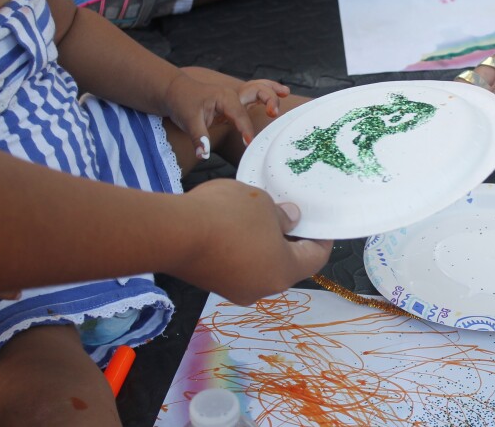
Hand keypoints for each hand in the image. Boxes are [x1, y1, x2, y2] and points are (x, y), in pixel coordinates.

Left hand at [162, 73, 285, 158]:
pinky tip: (282, 95)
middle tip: (274, 114)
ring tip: (287, 93)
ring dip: (273, 91)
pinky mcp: (237, 101)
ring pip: (259, 89)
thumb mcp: (187, 120)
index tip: (249, 142)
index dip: (245, 129)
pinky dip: (269, 94)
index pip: (239, 114)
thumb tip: (203, 154)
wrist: (175, 91)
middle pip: (256, 92)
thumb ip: (198, 138)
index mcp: (224, 97)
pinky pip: (257, 95)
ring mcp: (237, 96)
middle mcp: (233, 94)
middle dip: (268, 100)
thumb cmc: (182, 103)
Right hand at [170, 179, 332, 304]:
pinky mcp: (211, 283)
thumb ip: (282, 216)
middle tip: (289, 215)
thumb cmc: (228, 216)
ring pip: (260, 266)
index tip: (321, 223)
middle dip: (290, 241)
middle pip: (287, 265)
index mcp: (283, 272)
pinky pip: (237, 266)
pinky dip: (242, 250)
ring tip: (260, 217)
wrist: (173, 232)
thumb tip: (291, 220)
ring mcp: (234, 290)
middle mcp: (261, 289)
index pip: (315, 259)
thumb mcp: (263, 204)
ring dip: (264, 245)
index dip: (322, 239)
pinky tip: (235, 227)